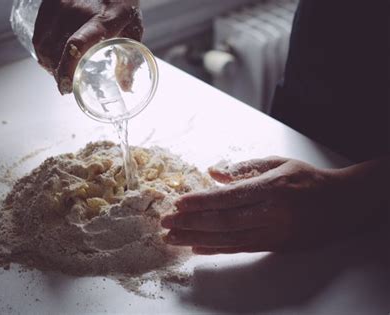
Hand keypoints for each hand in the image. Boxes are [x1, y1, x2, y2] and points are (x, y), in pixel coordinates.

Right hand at [33, 0, 142, 93]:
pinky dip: (42, 52)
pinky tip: (51, 58)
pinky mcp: (50, 4)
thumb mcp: (134, 29)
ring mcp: (61, 5)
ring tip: (59, 71)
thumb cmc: (122, 4)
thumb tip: (126, 87)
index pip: (77, 44)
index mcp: (103, 20)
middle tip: (66, 84)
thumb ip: (130, 59)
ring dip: (49, 64)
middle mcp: (78, 11)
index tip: (65, 86)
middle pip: (57, 50)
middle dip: (59, 73)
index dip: (67, 67)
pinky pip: (39, 35)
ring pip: (44, 44)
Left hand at [161, 157, 387, 253]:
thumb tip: (212, 173)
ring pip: (227, 239)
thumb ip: (243, 168)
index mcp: (270, 188)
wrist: (341, 205)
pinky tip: (196, 248)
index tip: (177, 204)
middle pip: (222, 221)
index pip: (227, 198)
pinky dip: (216, 248)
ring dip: (196, 239)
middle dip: (190, 223)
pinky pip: (239, 249)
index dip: (200, 202)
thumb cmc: (306, 179)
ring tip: (173, 238)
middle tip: (165, 223)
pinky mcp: (274, 246)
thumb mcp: (277, 163)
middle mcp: (270, 213)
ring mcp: (272, 233)